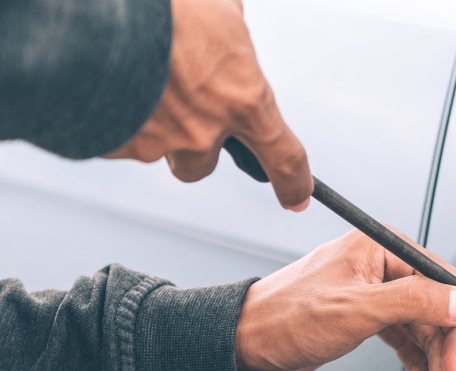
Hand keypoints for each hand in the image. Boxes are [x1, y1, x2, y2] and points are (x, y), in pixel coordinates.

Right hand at [106, 0, 311, 210]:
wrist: (92, 12)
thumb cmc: (162, 7)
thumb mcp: (215, 8)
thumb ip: (229, 31)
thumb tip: (226, 26)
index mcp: (243, 99)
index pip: (284, 157)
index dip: (293, 184)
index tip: (297, 200)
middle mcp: (205, 132)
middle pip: (203, 164)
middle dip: (193, 145)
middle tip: (175, 108)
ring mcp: (158, 143)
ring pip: (159, 151)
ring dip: (152, 127)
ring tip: (134, 82)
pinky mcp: (115, 144)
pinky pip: (119, 139)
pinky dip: (115, 118)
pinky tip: (104, 84)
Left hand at [235, 230, 455, 370]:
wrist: (241, 347)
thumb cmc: (282, 317)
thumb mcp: (355, 309)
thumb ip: (415, 301)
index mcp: (383, 248)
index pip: (444, 287)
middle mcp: (385, 270)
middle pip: (439, 320)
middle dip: (447, 367)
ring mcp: (380, 298)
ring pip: (427, 340)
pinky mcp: (371, 323)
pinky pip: (410, 349)